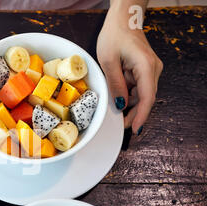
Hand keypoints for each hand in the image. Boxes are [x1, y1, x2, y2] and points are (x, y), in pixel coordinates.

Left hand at [97, 1, 162, 134]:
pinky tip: (119, 100)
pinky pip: (138, 88)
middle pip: (146, 99)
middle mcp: (153, 69)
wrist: (123, 19)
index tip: (135, 129)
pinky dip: (129, 96)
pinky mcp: (144, 70)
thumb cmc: (115, 35)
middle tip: (120, 126)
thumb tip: (120, 104)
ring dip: (130, 105)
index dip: (141, 115)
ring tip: (116, 115)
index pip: (147, 97)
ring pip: (142, 95)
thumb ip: (116, 84)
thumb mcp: (109, 61)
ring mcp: (150, 70)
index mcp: (146, 67)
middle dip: (134, 114)